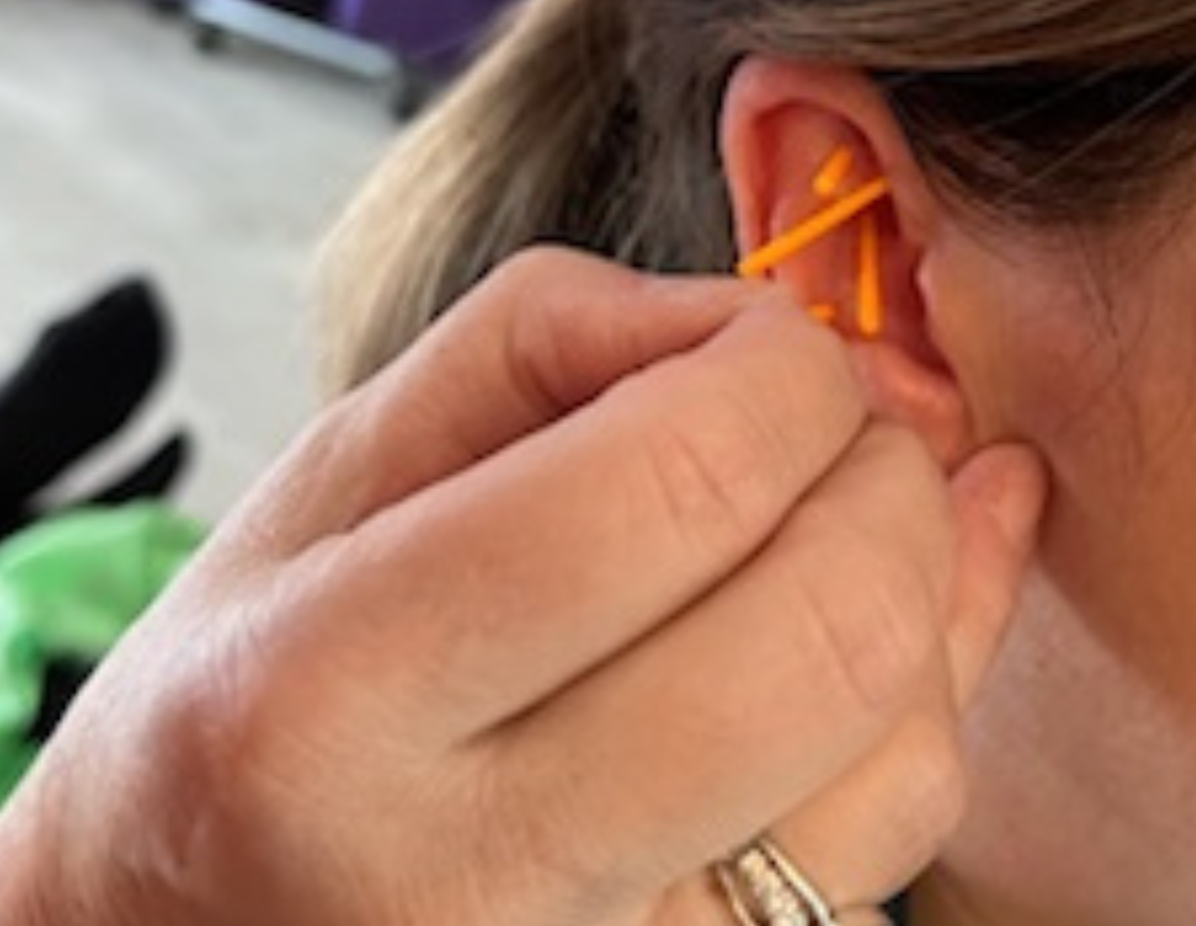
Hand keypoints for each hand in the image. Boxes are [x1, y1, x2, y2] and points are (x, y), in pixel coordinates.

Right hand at [0, 248, 1043, 925]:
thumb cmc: (263, 685)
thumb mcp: (335, 469)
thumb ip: (545, 339)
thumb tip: (763, 326)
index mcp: (332, 695)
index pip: (672, 486)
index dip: (780, 372)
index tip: (766, 345)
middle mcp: (468, 877)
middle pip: (827, 628)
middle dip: (883, 467)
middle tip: (828, 421)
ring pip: (901, 744)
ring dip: (924, 570)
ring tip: (844, 505)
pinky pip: (905, 835)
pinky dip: (932, 681)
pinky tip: (891, 598)